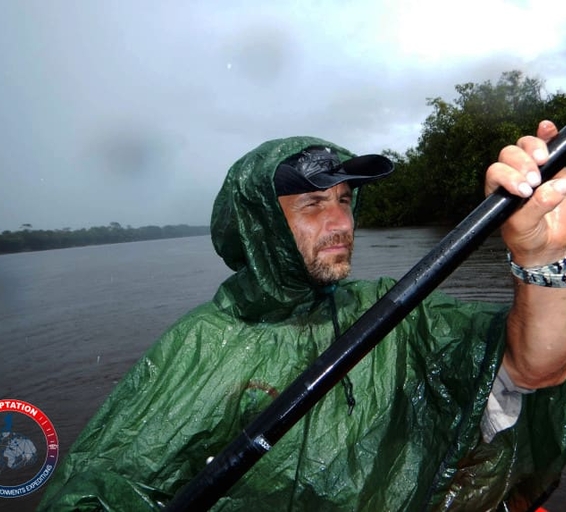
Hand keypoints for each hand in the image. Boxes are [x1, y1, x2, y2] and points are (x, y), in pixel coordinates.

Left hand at [485, 120, 565, 266]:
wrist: (549, 245)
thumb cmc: (529, 237)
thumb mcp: (526, 228)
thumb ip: (536, 208)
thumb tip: (555, 186)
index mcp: (499, 190)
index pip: (496, 172)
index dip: (508, 176)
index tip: (524, 190)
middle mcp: (514, 175)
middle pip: (510, 154)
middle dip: (521, 163)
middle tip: (535, 180)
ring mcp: (535, 168)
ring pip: (526, 145)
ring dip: (534, 147)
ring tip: (544, 161)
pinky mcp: (556, 165)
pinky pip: (550, 142)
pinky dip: (548, 134)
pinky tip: (548, 129)